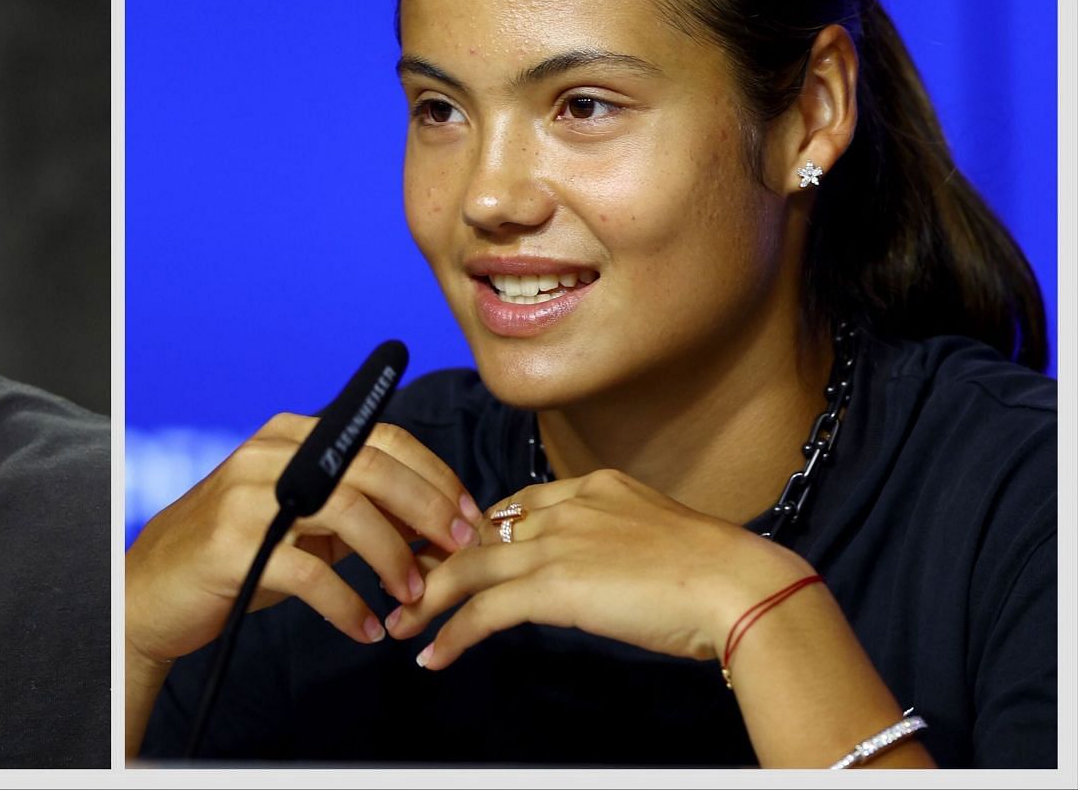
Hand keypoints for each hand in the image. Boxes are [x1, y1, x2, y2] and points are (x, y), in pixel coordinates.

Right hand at [127, 414, 481, 666]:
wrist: (151, 590)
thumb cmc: (235, 555)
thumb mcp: (298, 520)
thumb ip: (355, 512)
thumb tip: (434, 528)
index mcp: (288, 438)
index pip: (379, 438)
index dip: (432, 474)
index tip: (466, 513)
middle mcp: (268, 457)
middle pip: (371, 469)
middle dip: (427, 509)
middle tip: (458, 549)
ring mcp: (248, 499)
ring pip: (348, 512)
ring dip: (392, 557)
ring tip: (410, 594)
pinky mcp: (235, 547)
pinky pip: (311, 573)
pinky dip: (347, 605)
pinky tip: (365, 628)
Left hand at [384, 468, 813, 670]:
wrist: (739, 585)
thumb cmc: (720, 573)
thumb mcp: (660, 537)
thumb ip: (620, 542)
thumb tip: (608, 570)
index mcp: (595, 487)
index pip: (518, 504)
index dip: (482, 531)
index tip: (460, 552)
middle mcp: (566, 506)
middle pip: (480, 532)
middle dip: (439, 561)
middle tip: (408, 583)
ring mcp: (556, 544)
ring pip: (468, 568)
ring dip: (429, 598)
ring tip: (403, 622)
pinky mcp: (552, 586)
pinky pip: (483, 610)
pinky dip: (452, 632)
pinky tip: (435, 655)